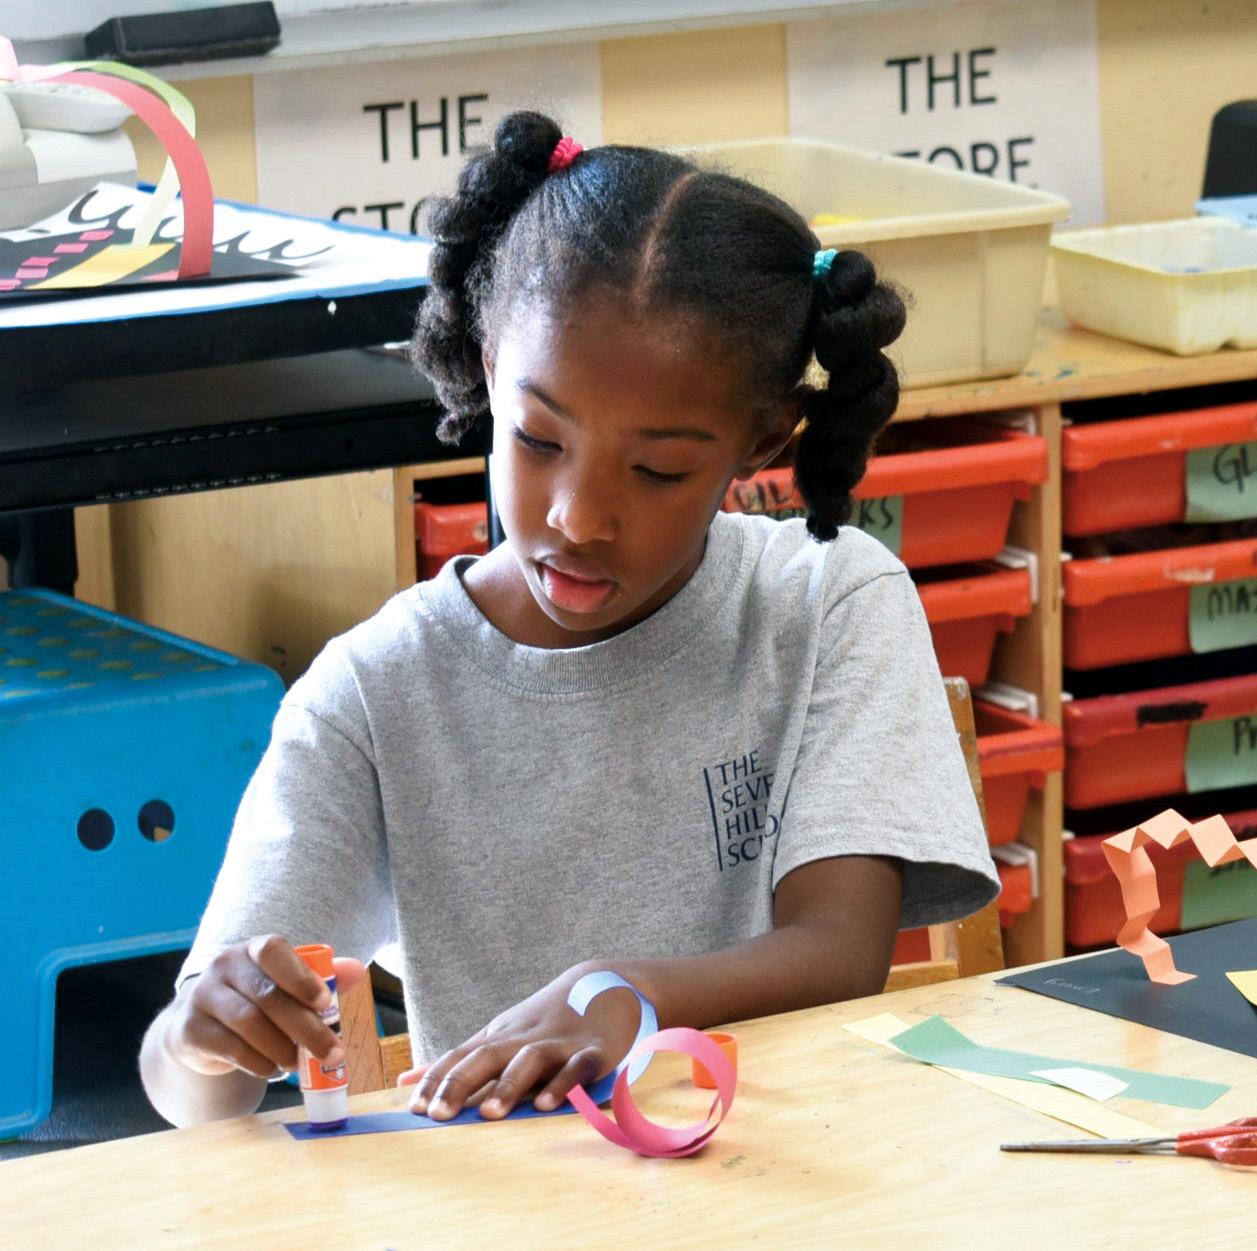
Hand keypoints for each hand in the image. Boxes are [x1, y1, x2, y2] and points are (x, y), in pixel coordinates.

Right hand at [167, 934, 366, 1078]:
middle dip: (306, 1028)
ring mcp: (203, 996)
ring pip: (249, 1024)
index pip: (273, 951)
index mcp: (253, 949)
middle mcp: (224, 966)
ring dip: (282, 1049)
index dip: (300, 976)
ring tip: (301, 1064)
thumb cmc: (257, 1000)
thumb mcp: (286, 985)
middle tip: (332, 1053)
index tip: (325, 1002)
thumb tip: (358, 970)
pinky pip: (231, 1049)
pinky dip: (259, 1063)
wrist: (200, 1025)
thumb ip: (323, 977)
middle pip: (267, 996)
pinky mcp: (190, 1030)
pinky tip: (275, 1070)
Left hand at [402, 964, 642, 1120]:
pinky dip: (563, 1085)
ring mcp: (558, 1044)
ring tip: (489, 1115)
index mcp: (499, 1037)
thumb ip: (456, 1061)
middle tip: (437, 1116)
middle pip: (486, 1056)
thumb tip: (405, 1082)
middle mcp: (522, 1039)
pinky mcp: (593, 1052)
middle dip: (460, 1084)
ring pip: (529, 1061)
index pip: (460, 1057)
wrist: (604, 984)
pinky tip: (547, 1104)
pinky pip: (576, 1068)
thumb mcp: (498, 1034)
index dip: (436, 1082)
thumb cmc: (544, 1021)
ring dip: (509, 1085)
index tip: (413, 1110)